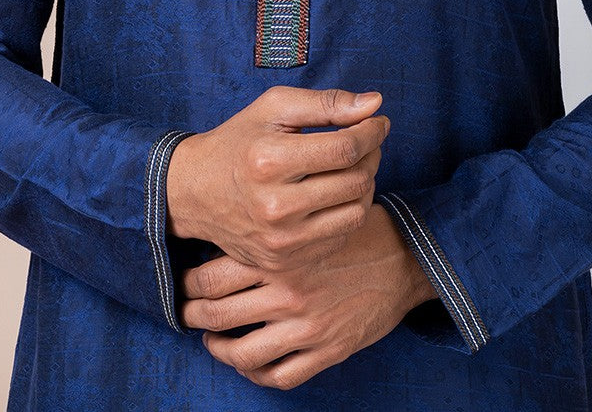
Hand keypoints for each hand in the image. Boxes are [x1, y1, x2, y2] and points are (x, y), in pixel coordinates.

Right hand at [165, 86, 389, 270]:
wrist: (196, 192)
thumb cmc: (240, 141)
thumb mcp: (274, 108)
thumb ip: (326, 103)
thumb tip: (375, 102)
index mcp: (269, 161)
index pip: (345, 148)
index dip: (371, 131)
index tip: (378, 121)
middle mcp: (275, 206)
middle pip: (355, 181)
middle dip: (372, 154)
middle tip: (368, 140)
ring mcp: (281, 240)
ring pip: (356, 213)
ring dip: (367, 184)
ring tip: (356, 165)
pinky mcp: (286, 261)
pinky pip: (340, 237)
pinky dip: (349, 210)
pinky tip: (338, 192)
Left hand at [181, 203, 437, 389]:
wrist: (405, 258)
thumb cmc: (355, 230)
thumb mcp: (312, 215)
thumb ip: (275, 226)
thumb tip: (229, 226)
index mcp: (282, 256)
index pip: (214, 275)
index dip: (191, 280)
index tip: (186, 280)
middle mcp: (289, 293)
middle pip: (220, 314)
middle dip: (195, 315)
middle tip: (187, 311)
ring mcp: (308, 327)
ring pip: (243, 352)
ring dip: (219, 349)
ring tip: (211, 340)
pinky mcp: (327, 351)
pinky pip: (280, 376)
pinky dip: (256, 373)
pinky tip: (247, 361)